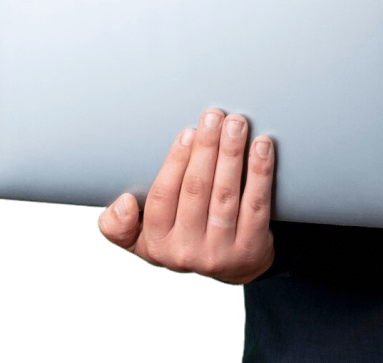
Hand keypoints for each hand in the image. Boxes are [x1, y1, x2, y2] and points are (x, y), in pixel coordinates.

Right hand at [97, 108, 274, 283]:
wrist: (234, 267)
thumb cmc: (185, 237)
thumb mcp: (145, 239)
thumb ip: (120, 225)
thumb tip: (124, 203)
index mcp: (157, 243)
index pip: (162, 197)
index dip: (175, 162)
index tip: (187, 132)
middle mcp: (186, 251)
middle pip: (196, 189)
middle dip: (206, 147)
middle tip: (214, 116)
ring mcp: (221, 252)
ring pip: (225, 194)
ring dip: (231, 153)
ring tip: (236, 123)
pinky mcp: (252, 248)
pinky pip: (256, 204)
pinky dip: (259, 172)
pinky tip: (262, 146)